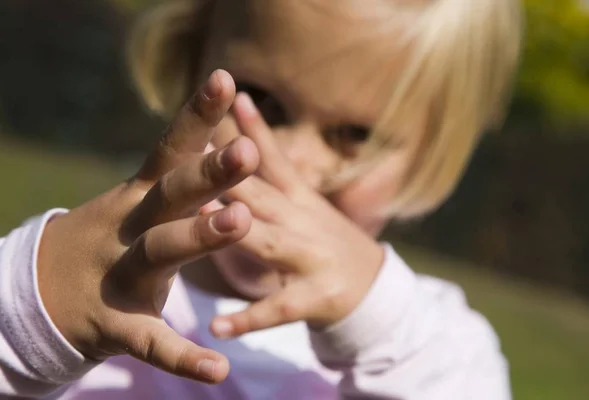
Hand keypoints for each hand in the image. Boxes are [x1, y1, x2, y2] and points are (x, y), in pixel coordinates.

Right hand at [37, 70, 258, 382]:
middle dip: (207, 173)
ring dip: (198, 237)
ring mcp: (123, 276)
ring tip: (241, 221)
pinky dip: (184, 356)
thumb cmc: (111, 237)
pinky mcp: (118, 324)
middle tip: (243, 151)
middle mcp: (132, 228)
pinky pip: (153, 341)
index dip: (198, 115)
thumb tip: (222, 134)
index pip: (172, 149)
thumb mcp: (139, 201)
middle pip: (171, 195)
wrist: (42, 292)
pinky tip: (218, 370)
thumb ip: (179, 174)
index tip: (225, 78)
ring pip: (161, 253)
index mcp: (141, 197)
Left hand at [210, 93, 384, 337]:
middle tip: (194, 157)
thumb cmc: (324, 237)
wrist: (373, 289)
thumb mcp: (303, 195)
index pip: (268, 158)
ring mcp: (310, 260)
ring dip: (239, 234)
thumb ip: (271, 156)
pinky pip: (277, 310)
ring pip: (270, 245)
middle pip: (263, 196)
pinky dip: (248, 318)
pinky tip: (217, 328)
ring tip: (202, 225)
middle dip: (232, 175)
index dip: (245, 129)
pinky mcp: (315, 299)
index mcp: (297, 199)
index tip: (217, 99)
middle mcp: (303, 223)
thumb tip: (242, 104)